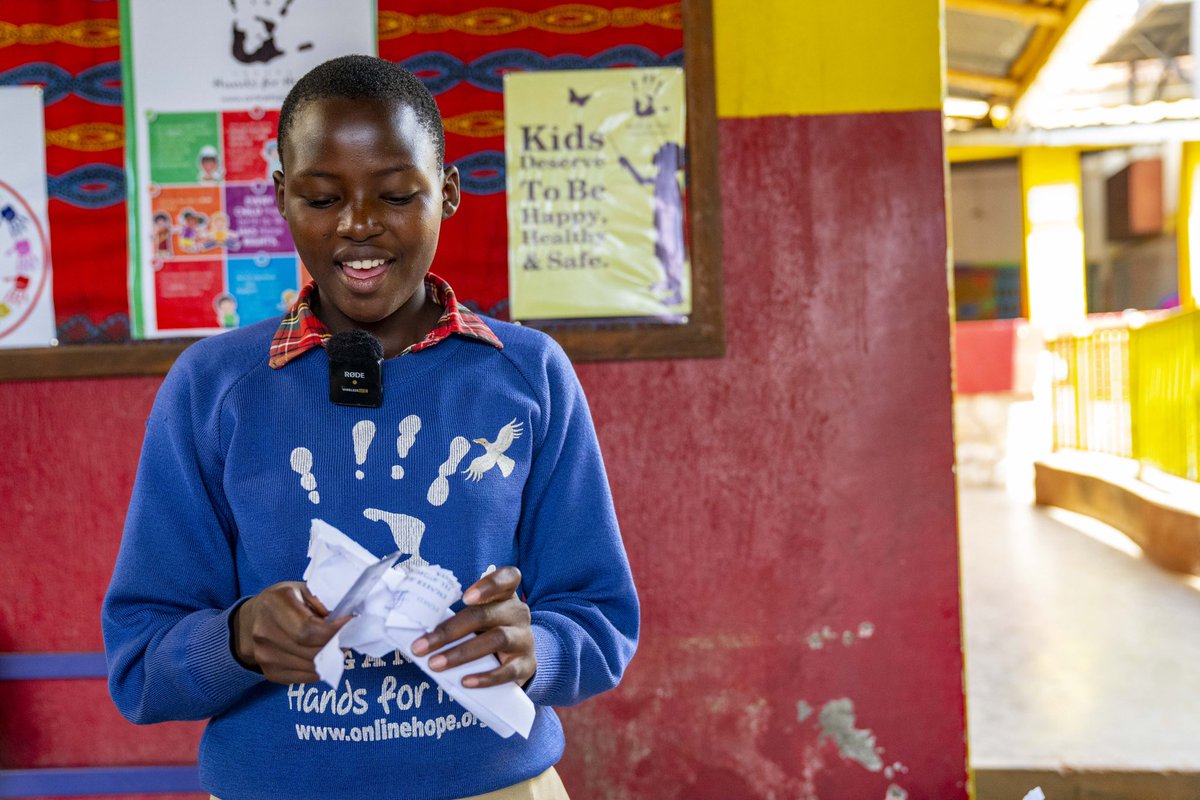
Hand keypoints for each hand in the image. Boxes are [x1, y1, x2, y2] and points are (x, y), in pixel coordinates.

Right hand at [231, 581, 347, 683]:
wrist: (254, 620)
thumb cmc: (284, 601)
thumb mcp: (302, 589)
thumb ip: (322, 601)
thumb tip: (343, 618)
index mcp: (274, 605)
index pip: (307, 629)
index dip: (333, 631)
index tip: (349, 623)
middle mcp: (264, 632)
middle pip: (311, 650)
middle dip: (336, 645)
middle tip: (348, 636)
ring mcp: (265, 656)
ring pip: (311, 666)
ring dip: (331, 657)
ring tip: (338, 644)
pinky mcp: (271, 673)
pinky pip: (306, 677)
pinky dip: (321, 668)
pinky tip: (325, 655)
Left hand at [410, 566, 535, 688]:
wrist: (518, 659)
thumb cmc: (487, 632)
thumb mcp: (478, 618)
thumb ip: (457, 617)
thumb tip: (414, 630)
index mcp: (505, 596)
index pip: (507, 578)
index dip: (488, 585)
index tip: (465, 597)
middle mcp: (518, 613)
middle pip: (485, 615)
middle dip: (449, 630)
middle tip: (420, 646)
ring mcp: (524, 638)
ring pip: (497, 639)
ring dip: (461, 653)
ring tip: (434, 664)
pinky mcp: (526, 664)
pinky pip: (508, 671)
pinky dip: (485, 677)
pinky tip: (465, 681)